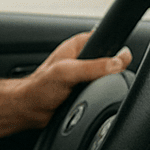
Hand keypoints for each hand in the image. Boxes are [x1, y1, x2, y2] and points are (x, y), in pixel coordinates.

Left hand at [15, 31, 130, 129]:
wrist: (29, 110)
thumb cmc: (39, 89)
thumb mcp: (66, 73)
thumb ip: (91, 67)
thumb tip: (117, 64)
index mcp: (78, 45)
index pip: (107, 40)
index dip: (116, 51)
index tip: (120, 63)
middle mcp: (82, 57)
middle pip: (111, 61)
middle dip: (112, 73)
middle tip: (99, 83)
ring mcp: (84, 74)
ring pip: (108, 77)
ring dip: (106, 87)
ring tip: (92, 93)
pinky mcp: (85, 88)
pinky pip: (101, 90)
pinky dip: (101, 96)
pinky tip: (93, 100)